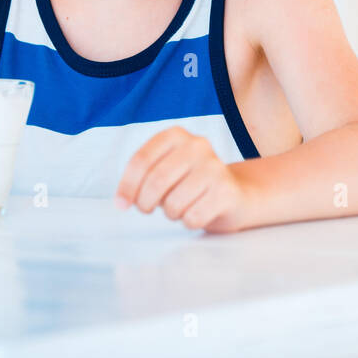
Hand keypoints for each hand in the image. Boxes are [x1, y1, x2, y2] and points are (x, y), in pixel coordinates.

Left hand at [115, 126, 251, 232]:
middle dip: (145, 203)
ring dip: (171, 213)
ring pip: (174, 203)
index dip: (127, 186)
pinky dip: (189, 222)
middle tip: (147, 209)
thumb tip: (122, 201)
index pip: (141, 160)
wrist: (236, 193)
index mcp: (176, 135)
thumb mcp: (165, 169)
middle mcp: (197, 146)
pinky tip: (198, 212)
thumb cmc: (190, 183)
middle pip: (156, 181)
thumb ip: (143, 178)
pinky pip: (193, 217)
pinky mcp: (226, 191)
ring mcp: (215, 167)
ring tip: (180, 207)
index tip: (122, 204)